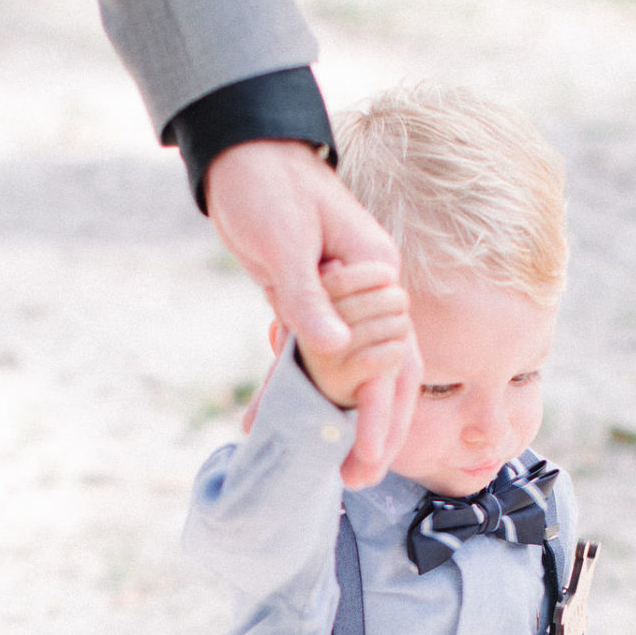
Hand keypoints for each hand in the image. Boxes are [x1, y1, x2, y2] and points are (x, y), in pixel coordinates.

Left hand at [205, 140, 421, 484]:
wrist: (243, 152)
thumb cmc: (268, 185)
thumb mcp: (286, 241)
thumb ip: (309, 297)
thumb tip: (336, 349)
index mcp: (378, 273)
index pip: (392, 359)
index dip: (381, 415)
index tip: (367, 458)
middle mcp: (370, 293)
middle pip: (385, 375)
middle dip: (374, 431)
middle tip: (356, 481)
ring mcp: (342, 300)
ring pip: (352, 372)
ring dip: (339, 418)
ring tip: (328, 467)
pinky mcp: (311, 302)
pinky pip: (312, 355)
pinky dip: (296, 386)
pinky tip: (273, 418)